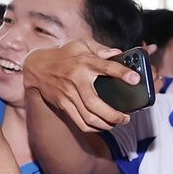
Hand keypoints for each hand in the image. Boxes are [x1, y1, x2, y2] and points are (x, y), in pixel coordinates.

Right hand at [22, 39, 137, 131]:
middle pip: (95, 103)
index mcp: (84, 62)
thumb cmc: (64, 55)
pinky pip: (80, 122)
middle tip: (126, 117)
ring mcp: (68, 94)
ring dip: (106, 124)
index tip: (135, 79)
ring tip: (118, 122)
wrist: (37, 67)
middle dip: (114, 114)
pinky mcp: (63, 104)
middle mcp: (76, 80)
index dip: (121, 73)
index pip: (106, 67)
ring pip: (88, 116)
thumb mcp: (80, 45)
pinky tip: (103, 126)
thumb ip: (100, 48)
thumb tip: (118, 53)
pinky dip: (94, 128)